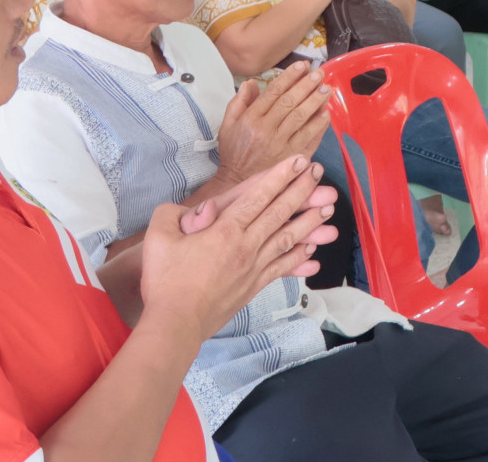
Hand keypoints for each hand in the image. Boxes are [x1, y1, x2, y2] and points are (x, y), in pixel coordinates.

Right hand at [141, 156, 336, 339]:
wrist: (175, 324)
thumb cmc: (165, 282)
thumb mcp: (158, 239)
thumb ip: (171, 214)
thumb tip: (193, 208)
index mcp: (225, 231)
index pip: (259, 196)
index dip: (280, 176)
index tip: (299, 162)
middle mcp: (246, 247)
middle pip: (280, 212)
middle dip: (301, 190)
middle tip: (319, 173)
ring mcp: (252, 268)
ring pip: (288, 239)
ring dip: (309, 222)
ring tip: (328, 208)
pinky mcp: (253, 287)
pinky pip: (281, 268)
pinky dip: (298, 259)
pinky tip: (312, 253)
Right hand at [213, 63, 330, 185]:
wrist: (238, 182)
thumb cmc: (234, 151)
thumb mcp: (227, 125)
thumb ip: (239, 102)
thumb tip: (252, 83)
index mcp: (250, 120)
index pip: (273, 93)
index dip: (289, 77)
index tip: (302, 66)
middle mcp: (266, 131)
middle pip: (290, 103)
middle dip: (306, 85)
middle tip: (319, 73)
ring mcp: (281, 145)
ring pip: (301, 119)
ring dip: (315, 102)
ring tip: (326, 90)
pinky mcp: (292, 158)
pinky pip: (309, 139)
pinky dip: (319, 126)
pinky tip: (326, 114)